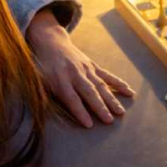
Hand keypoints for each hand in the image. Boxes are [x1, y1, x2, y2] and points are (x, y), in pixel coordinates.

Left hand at [27, 11, 134, 127]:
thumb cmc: (43, 66)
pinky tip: (129, 92)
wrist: (51, 42)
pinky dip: (119, 83)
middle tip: (110, 121)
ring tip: (121, 112)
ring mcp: (86, 69)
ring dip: (111, 99)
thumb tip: (42, 115)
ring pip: (101, 85)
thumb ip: (42, 96)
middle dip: (100, 107)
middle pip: (89, 92)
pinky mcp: (93, 66)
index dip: (80, 112)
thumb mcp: (38, 80)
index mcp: (60, 80)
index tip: (89, 125)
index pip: (71, 98)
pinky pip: (108, 76)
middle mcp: (75, 74)